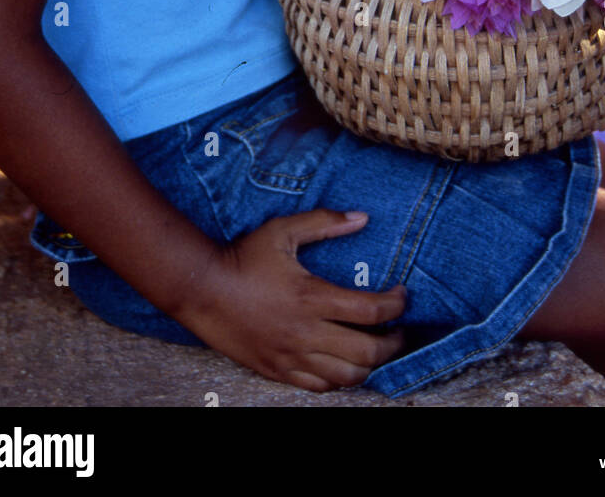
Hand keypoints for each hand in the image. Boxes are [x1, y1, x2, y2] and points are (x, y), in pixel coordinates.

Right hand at [174, 210, 406, 392]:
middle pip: (367, 352)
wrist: (202, 289)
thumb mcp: (283, 230)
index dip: (396, 305)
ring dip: (370, 366)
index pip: (370, 311)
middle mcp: (305, 333)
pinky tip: (344, 364)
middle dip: (393, 343)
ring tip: (377, 350)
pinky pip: (319, 386)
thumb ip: (324, 222)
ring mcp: (291, 356)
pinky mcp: (277, 370)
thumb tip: (362, 217)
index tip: (402, 295)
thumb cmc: (243, 257)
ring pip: (346, 377)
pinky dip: (339, 380)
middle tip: (399, 330)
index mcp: (311, 298)